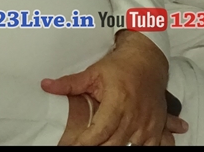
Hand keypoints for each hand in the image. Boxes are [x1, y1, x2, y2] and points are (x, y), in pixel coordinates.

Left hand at [43, 30, 185, 145]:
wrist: (148, 60)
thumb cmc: (121, 66)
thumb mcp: (94, 72)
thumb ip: (70, 84)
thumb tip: (46, 86)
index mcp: (118, 101)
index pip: (100, 131)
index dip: (85, 142)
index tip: (72, 145)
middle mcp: (134, 115)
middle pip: (113, 144)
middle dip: (97, 148)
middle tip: (83, 145)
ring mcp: (147, 123)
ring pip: (131, 148)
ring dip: (116, 148)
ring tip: (102, 144)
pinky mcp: (156, 126)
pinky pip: (152, 146)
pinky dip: (139, 148)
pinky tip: (127, 145)